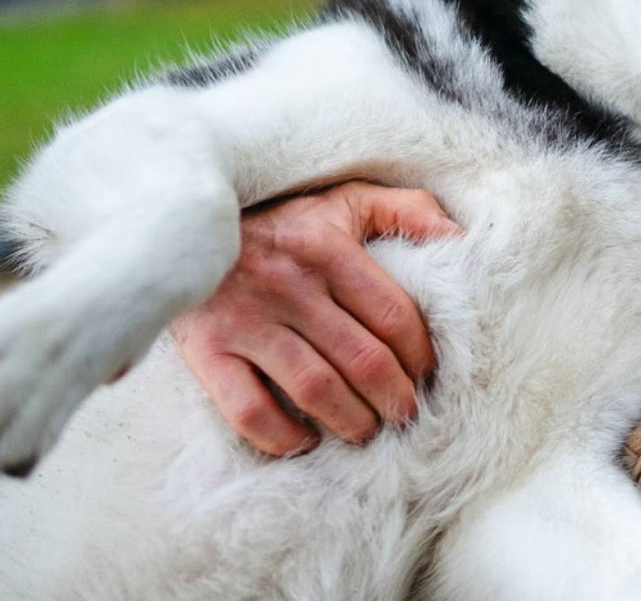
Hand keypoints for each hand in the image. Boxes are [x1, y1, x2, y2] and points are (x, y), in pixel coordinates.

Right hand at [171, 181, 461, 455]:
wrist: (181, 224)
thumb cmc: (278, 219)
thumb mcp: (342, 199)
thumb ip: (404, 210)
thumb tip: (460, 239)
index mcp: (327, 247)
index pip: (394, 316)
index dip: (420, 355)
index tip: (427, 374)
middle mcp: (289, 285)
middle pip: (363, 360)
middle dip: (395, 398)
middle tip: (405, 413)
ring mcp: (245, 321)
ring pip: (317, 390)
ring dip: (353, 422)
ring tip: (367, 430)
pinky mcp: (207, 351)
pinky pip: (250, 410)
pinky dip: (283, 436)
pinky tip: (305, 440)